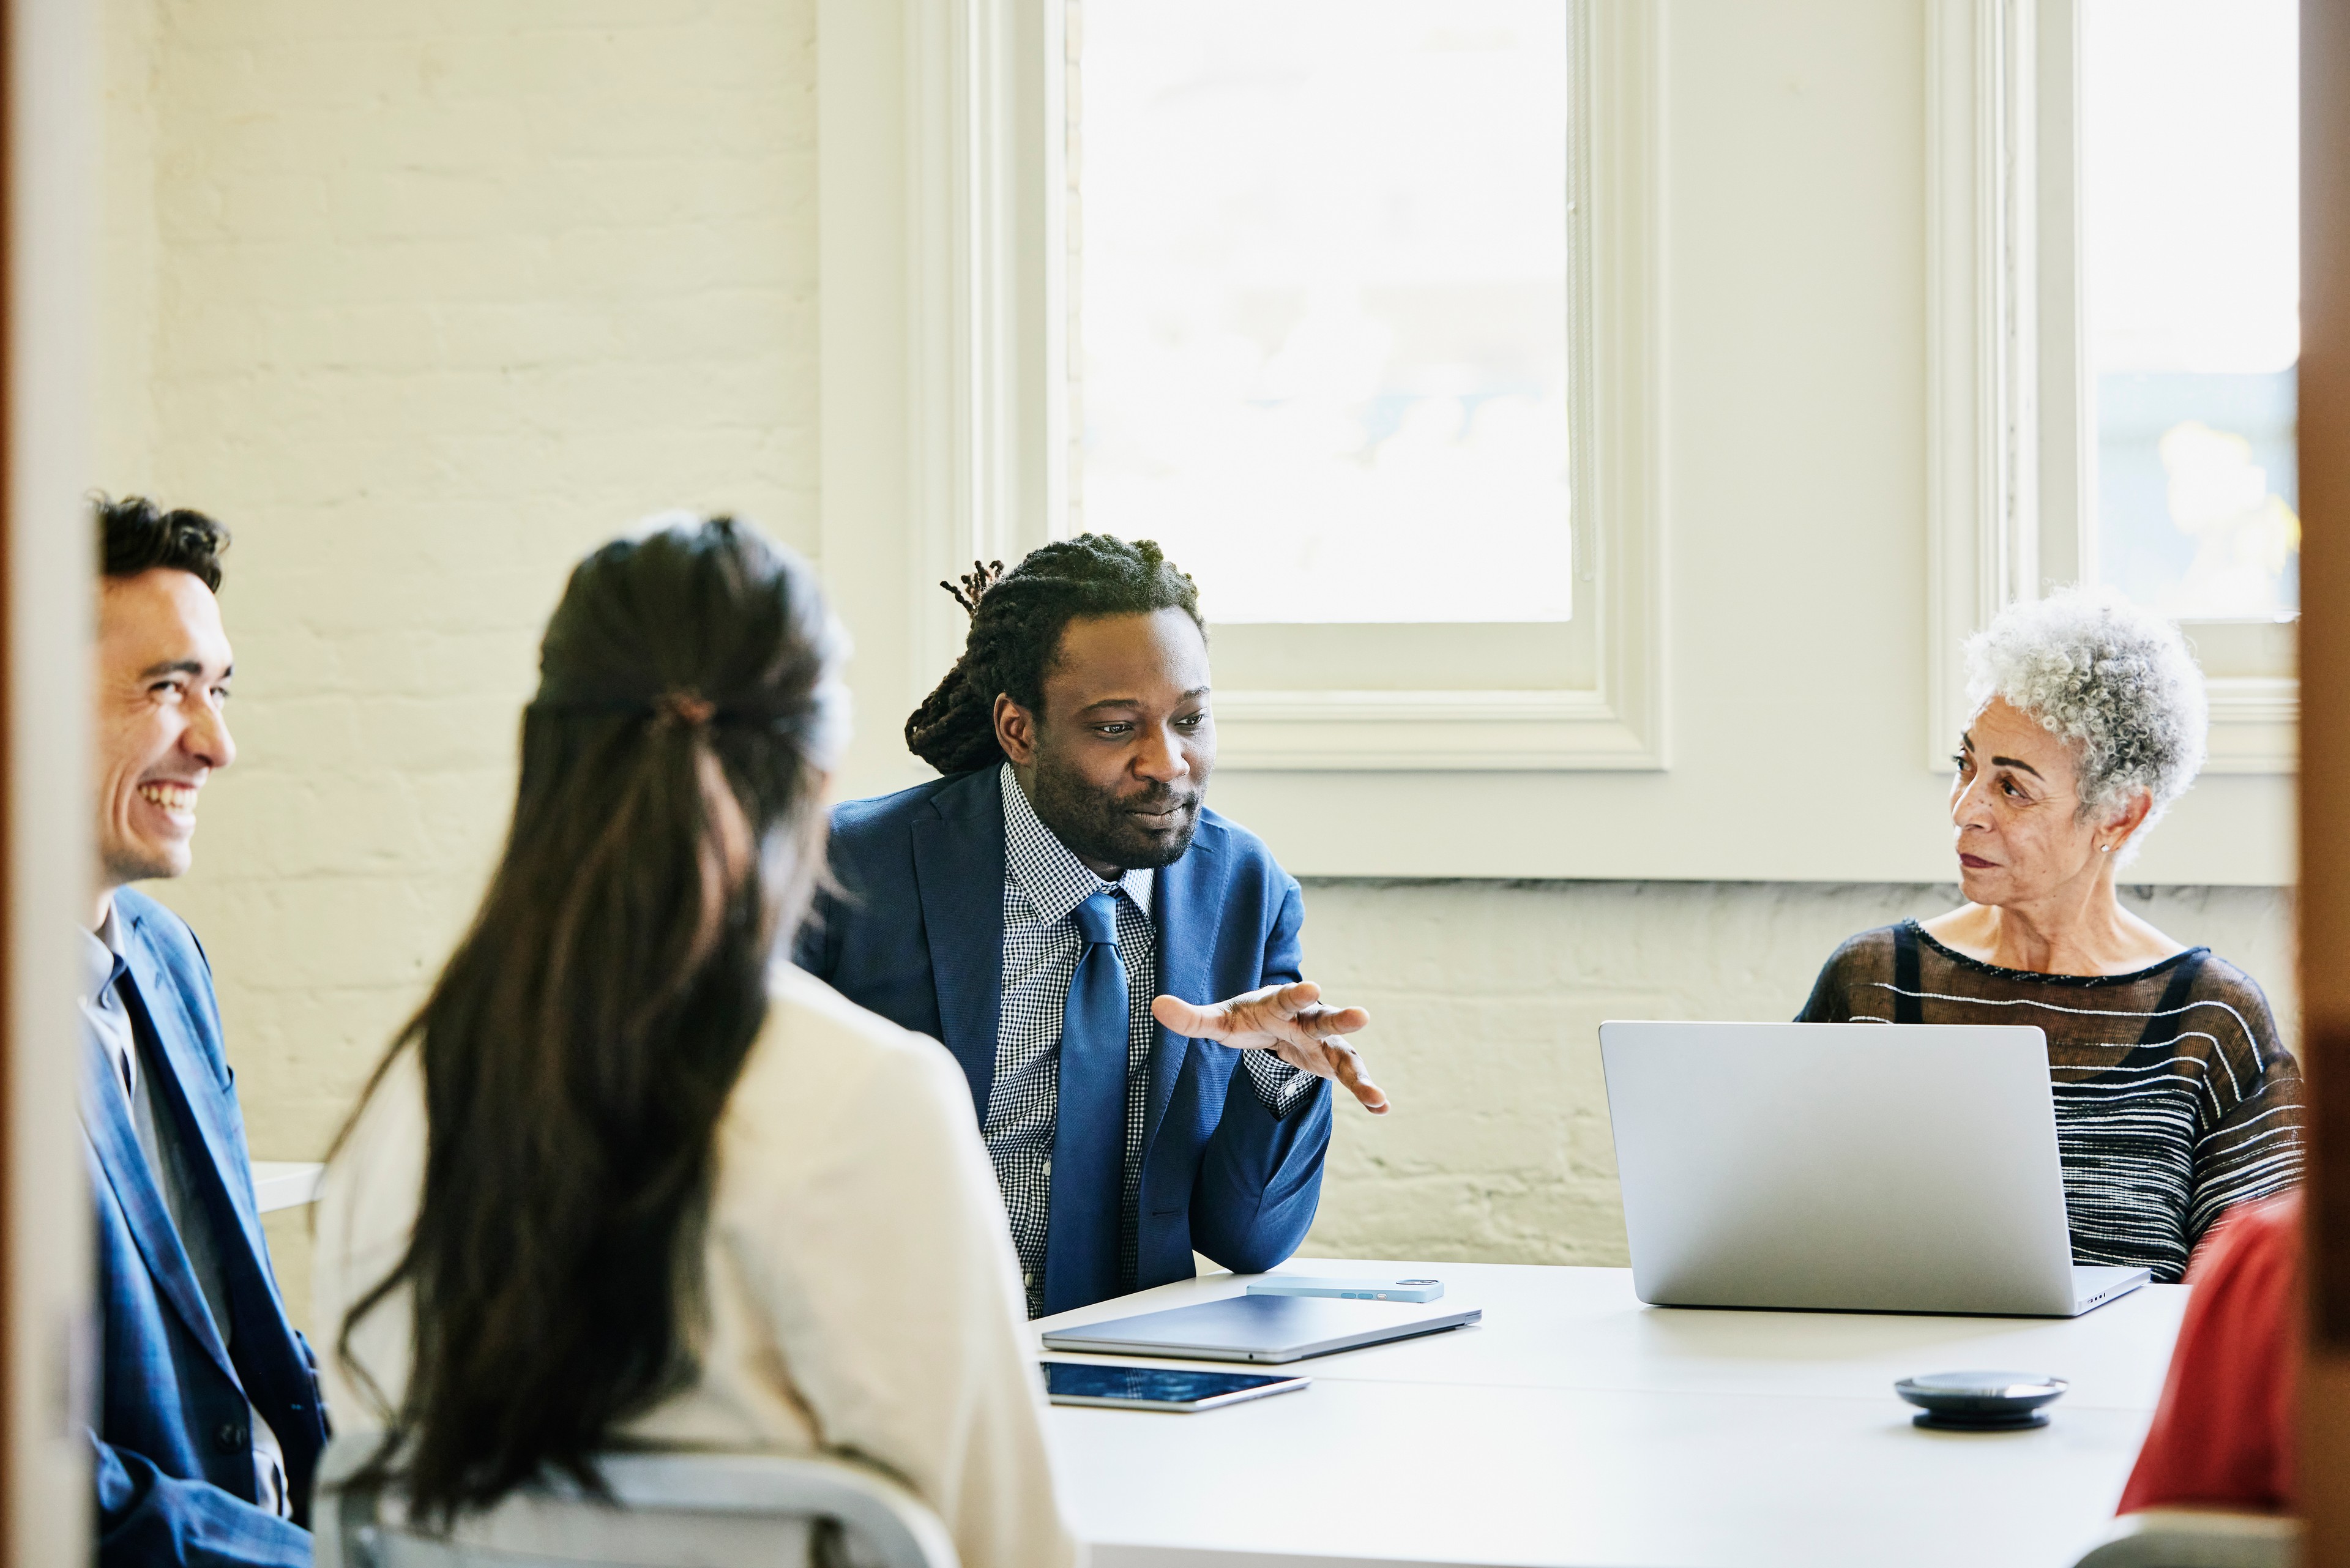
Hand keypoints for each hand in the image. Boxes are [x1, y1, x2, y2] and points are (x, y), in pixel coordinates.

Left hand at [1151, 981, 1387, 1113]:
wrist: (1274, 1024)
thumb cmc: (1246, 1019)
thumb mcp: (1220, 1021)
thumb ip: (1192, 1018)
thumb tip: (1156, 1005)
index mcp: (1279, 1005)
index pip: (1286, 998)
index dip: (1297, 994)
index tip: (1311, 986)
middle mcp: (1307, 1020)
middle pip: (1325, 1018)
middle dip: (1341, 1018)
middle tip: (1362, 1015)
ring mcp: (1324, 1042)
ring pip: (1344, 1053)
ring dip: (1360, 1073)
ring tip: (1376, 1095)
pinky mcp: (1332, 1062)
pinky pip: (1351, 1076)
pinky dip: (1365, 1090)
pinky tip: (1381, 1107)